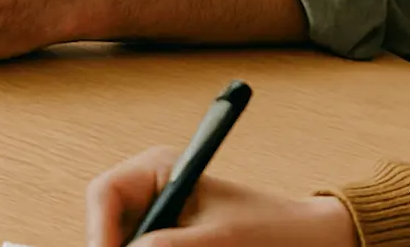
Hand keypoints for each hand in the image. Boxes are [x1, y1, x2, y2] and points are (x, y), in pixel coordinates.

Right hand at [86, 147, 359, 246]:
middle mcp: (151, 192)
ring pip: (123, 243)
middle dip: (115, 246)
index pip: (105, 195)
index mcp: (158, 170)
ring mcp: (158, 219)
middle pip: (107, 227)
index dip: (99, 231)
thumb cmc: (274, 230)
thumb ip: (168, 245)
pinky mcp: (168, 240)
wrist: (310, 243)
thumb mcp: (219, 238)